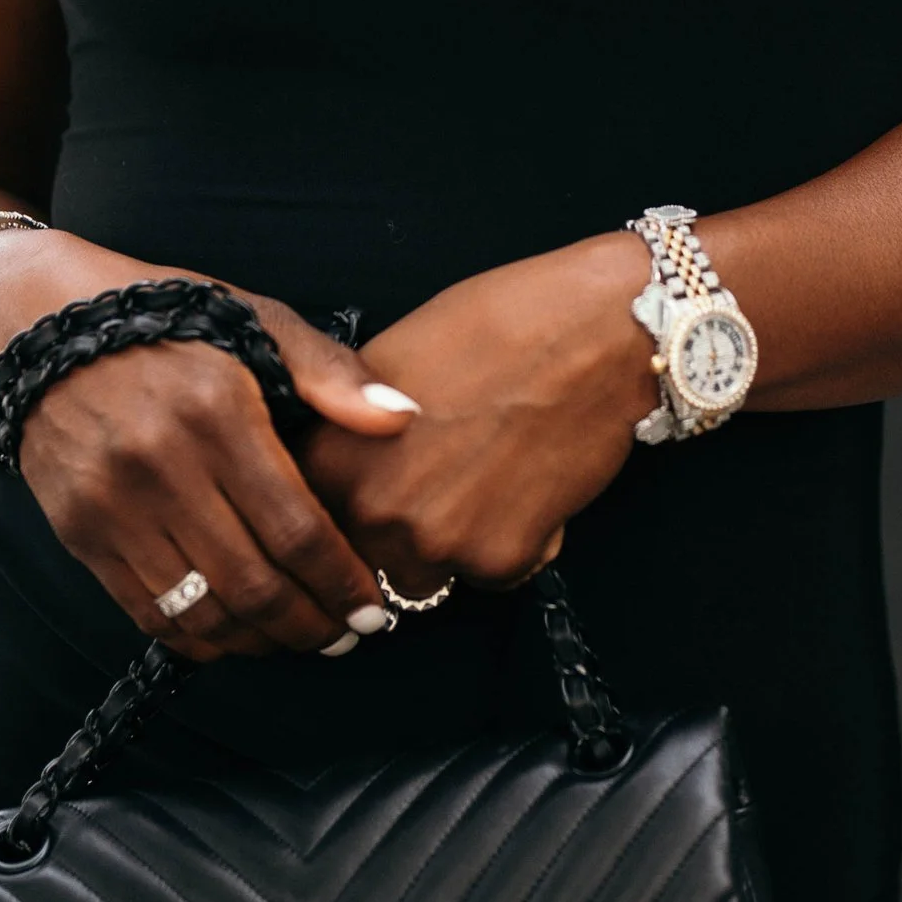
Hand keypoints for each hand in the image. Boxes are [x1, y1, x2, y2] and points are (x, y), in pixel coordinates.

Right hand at [0, 229, 412, 659]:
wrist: (37, 328)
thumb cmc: (168, 321)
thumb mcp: (255, 320)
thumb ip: (330, 373)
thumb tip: (403, 417)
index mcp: (217, 413)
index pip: (296, 528)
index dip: (341, 582)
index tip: (374, 608)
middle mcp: (162, 466)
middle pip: (254, 584)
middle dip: (312, 625)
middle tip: (347, 637)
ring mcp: (113, 507)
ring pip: (202, 612)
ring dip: (261, 643)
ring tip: (299, 640)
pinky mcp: (79, 533)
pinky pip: (148, 613)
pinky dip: (199, 640)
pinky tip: (236, 636)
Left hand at [299, 234, 652, 594]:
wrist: (592, 332)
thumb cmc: (498, 324)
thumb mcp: (389, 359)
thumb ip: (351, 426)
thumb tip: (344, 459)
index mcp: (333, 458)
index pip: (308, 518)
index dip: (341, 507)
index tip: (368, 494)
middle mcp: (374, 511)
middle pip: (364, 556)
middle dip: (394, 530)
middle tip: (438, 480)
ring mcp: (438, 543)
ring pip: (425, 576)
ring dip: (447, 546)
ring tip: (484, 481)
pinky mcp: (502, 561)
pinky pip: (492, 575)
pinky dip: (510, 543)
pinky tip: (527, 486)